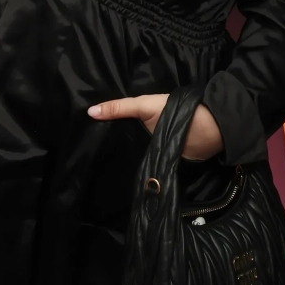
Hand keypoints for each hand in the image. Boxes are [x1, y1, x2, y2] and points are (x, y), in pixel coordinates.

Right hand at [88, 93, 224, 161]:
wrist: (206, 132)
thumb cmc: (173, 111)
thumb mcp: (142, 106)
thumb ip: (119, 108)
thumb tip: (89, 111)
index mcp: (136, 116)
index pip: (113, 124)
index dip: (99, 127)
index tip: (78, 135)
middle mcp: (141, 133)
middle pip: (120, 140)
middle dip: (107, 146)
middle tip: (84, 155)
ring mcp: (149, 150)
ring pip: (129, 155)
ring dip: (119, 159)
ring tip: (95, 167)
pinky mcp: (158, 164)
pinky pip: (141, 168)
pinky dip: (132, 170)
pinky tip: (116, 178)